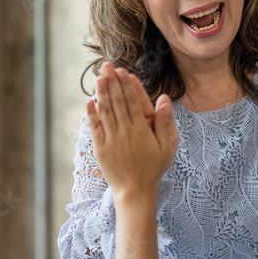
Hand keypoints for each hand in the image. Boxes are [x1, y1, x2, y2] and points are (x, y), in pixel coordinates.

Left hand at [86, 64, 178, 198]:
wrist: (135, 191)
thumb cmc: (154, 169)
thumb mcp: (167, 147)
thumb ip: (165, 122)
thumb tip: (164, 99)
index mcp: (141, 129)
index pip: (133, 101)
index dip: (126, 85)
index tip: (122, 71)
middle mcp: (125, 132)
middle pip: (117, 102)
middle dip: (112, 82)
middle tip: (107, 66)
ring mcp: (111, 140)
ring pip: (105, 111)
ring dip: (102, 93)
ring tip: (99, 77)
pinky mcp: (100, 148)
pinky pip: (95, 128)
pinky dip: (92, 114)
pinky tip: (90, 101)